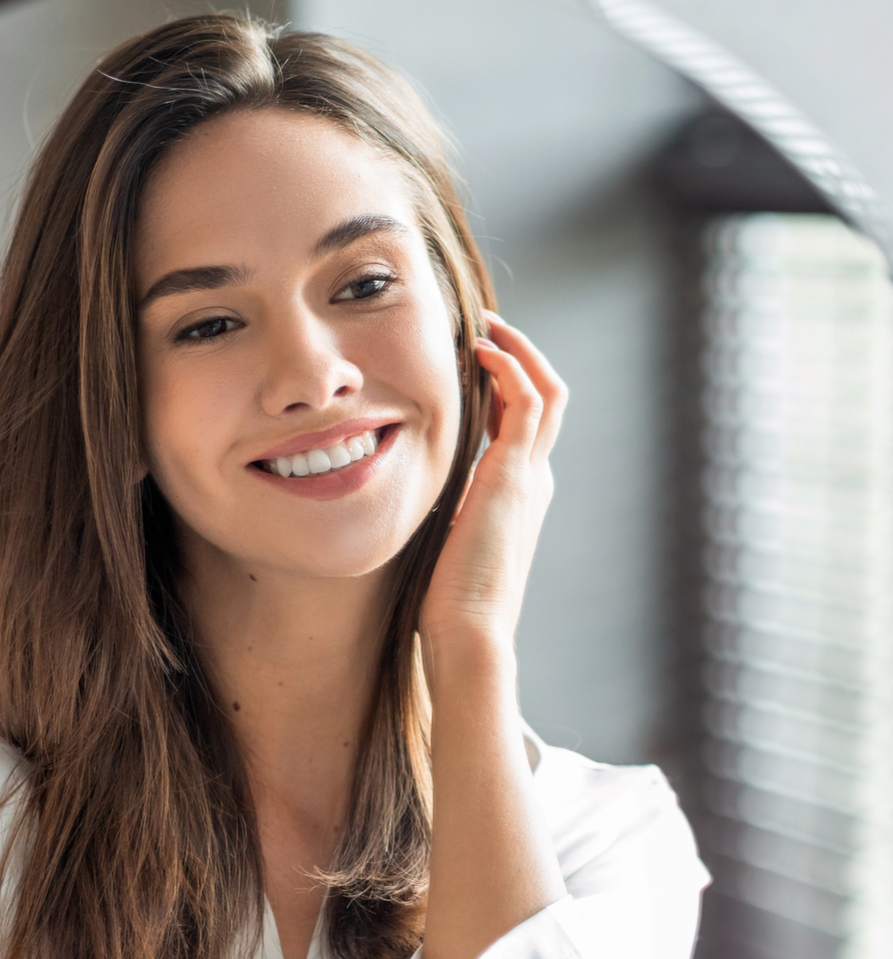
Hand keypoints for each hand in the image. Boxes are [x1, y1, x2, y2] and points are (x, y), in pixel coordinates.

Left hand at [419, 312, 566, 667]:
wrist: (470, 631)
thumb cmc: (448, 602)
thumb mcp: (443, 544)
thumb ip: (441, 514)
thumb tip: (411, 502)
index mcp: (516, 497)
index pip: (520, 427)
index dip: (501, 390)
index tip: (472, 366)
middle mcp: (532, 480)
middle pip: (546, 400)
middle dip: (519, 359)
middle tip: (486, 330)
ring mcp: (530, 476)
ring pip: (547, 391)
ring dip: (520, 352)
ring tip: (487, 327)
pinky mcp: (516, 473)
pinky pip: (528, 400)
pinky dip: (512, 367)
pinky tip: (483, 351)